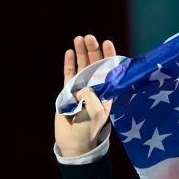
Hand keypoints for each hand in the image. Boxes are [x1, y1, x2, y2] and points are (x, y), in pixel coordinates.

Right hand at [54, 35, 115, 156]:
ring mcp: (81, 88)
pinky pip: (69, 74)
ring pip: (82, 66)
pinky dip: (70, 63)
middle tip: (90, 37)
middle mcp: (95, 87)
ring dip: (82, 52)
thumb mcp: (95, 112)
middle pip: (95, 64)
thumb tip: (82, 86)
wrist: (74, 141)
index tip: (108, 42)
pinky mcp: (68, 92)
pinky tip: (70, 52)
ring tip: (80, 38)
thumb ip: (91, 97)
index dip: (109, 56)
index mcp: (107, 92)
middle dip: (93, 50)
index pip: (110, 70)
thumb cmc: (89, 128)